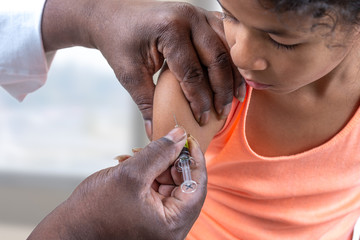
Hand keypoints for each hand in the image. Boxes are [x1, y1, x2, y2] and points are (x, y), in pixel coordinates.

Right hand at [28, 127, 206, 239]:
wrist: (69, 229)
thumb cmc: (94, 210)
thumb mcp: (130, 175)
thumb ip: (159, 152)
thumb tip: (179, 135)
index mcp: (172, 225)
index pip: (196, 187)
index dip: (194, 159)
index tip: (187, 138)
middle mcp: (170, 227)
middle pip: (185, 185)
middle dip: (173, 161)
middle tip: (162, 142)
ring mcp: (160, 223)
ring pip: (171, 185)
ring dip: (159, 166)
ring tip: (139, 155)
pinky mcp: (149, 217)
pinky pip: (158, 190)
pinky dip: (150, 174)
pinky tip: (135, 164)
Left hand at [41, 0, 244, 135]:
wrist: (115, 14)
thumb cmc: (120, 41)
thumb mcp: (129, 73)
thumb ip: (146, 103)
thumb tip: (155, 132)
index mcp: (170, 30)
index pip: (193, 73)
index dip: (200, 101)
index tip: (203, 119)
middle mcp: (189, 17)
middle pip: (218, 60)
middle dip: (222, 91)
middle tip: (222, 112)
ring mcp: (199, 13)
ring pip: (228, 48)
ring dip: (233, 75)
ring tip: (235, 98)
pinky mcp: (202, 15)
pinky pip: (226, 37)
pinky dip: (233, 58)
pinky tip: (234, 75)